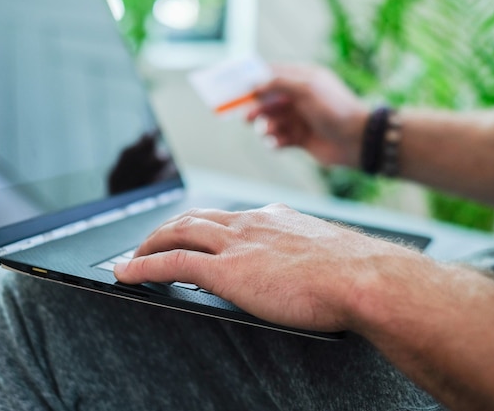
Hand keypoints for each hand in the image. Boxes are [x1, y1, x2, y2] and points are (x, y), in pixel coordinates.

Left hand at [114, 204, 421, 332]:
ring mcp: (236, 244)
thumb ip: (308, 252)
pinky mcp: (226, 269)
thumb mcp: (327, 253)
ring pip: (177, 232)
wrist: (366, 278)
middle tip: (149, 241)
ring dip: (149, 243)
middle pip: (194, 217)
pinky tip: (127, 273)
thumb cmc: (357, 272)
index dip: (201, 223)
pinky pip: (171, 263)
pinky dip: (144, 266)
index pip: (226, 216)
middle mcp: (250, 223)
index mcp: (274, 219)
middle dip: (167, 227)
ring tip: (133, 256)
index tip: (192, 232)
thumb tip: (309, 266)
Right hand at [247, 64, 368, 167]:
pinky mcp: (300, 139)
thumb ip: (279, 84)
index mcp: (303, 79)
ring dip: (266, 127)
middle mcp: (299, 98)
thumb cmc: (334, 110)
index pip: (272, 75)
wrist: (356, 141)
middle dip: (256, 109)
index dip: (254, 81)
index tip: (236, 88)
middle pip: (267, 101)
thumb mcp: (306, 89)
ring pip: (271, 122)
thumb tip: (254, 84)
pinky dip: (275, 142)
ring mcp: (299, 119)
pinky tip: (278, 144)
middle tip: (246, 117)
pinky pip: (278, 139)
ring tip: (271, 132)